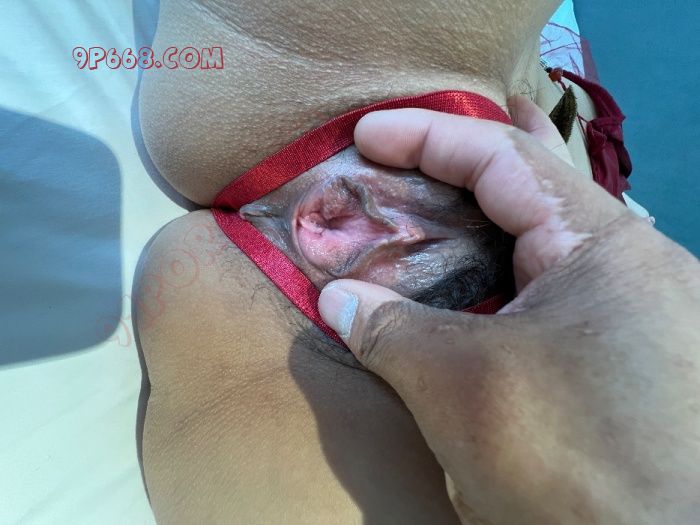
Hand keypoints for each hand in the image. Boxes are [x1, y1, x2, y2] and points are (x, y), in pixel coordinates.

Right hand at [318, 98, 699, 523]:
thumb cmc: (567, 455)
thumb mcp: (462, 386)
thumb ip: (390, 330)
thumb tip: (335, 299)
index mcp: (601, 245)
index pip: (504, 157)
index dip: (427, 136)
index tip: (365, 134)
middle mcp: (624, 267)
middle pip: (520, 197)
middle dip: (441, 183)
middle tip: (376, 182)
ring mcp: (624, 314)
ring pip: (527, 252)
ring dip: (461, 241)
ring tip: (400, 233)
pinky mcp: (614, 358)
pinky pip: (537, 300)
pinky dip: (484, 291)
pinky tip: (447, 303)